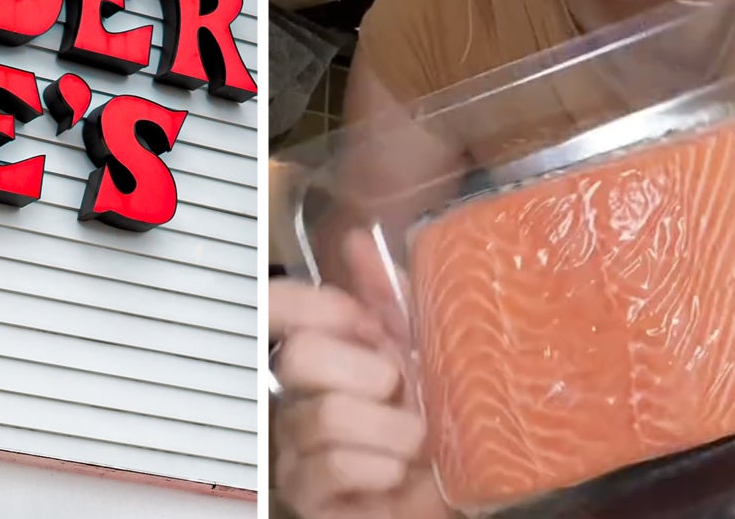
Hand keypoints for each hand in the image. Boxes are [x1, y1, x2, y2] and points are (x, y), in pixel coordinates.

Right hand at [270, 279, 448, 518]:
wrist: (458, 486)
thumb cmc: (439, 418)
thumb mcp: (425, 345)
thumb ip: (392, 296)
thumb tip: (360, 241)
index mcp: (325, 352)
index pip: (276, 307)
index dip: (315, 305)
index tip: (367, 322)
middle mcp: (299, 397)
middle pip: (299, 357)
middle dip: (367, 371)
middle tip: (401, 390)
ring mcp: (296, 449)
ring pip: (323, 416)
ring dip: (389, 428)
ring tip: (415, 439)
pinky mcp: (305, 496)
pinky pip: (331, 467)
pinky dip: (379, 468)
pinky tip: (396, 472)